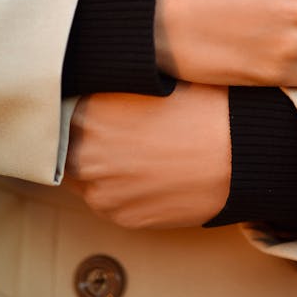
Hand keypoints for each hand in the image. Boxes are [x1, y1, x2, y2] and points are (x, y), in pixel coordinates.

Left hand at [65, 83, 229, 228]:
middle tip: (111, 130)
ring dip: (98, 167)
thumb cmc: (202, 108)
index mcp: (86, 113)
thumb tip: (95, 87)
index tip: (89, 105)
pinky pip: (108, 201)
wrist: (238, 154)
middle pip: (65, 149)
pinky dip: (120, 188)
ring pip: (83, 179)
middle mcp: (84, 156)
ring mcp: (102, 192)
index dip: (73, 108)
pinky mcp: (123, 217)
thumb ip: (110, 88)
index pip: (57, 112)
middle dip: (81, 140)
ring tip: (135, 151)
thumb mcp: (150, 80)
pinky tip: (146, 172)